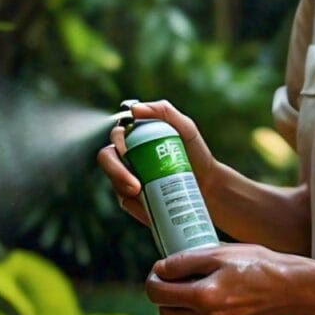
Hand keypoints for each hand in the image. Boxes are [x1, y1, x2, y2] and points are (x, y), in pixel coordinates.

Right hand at [95, 98, 216, 227]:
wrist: (207, 184)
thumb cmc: (195, 153)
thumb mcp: (185, 127)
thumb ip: (163, 111)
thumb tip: (134, 110)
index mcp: (136, 137)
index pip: (116, 136)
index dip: (118, 143)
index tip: (129, 152)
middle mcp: (127, 156)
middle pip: (106, 159)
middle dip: (115, 170)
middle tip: (135, 182)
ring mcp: (128, 178)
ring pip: (114, 181)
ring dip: (124, 187)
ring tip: (143, 192)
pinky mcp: (133, 199)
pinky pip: (125, 201)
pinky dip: (133, 203)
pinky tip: (147, 204)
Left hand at [145, 243, 303, 314]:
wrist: (288, 287)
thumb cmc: (257, 264)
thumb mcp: (220, 253)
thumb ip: (185, 261)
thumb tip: (160, 270)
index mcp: (203, 296)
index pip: (157, 293)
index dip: (153, 278)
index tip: (160, 268)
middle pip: (164, 313)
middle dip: (162, 294)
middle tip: (174, 276)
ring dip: (177, 305)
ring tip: (193, 285)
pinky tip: (209, 297)